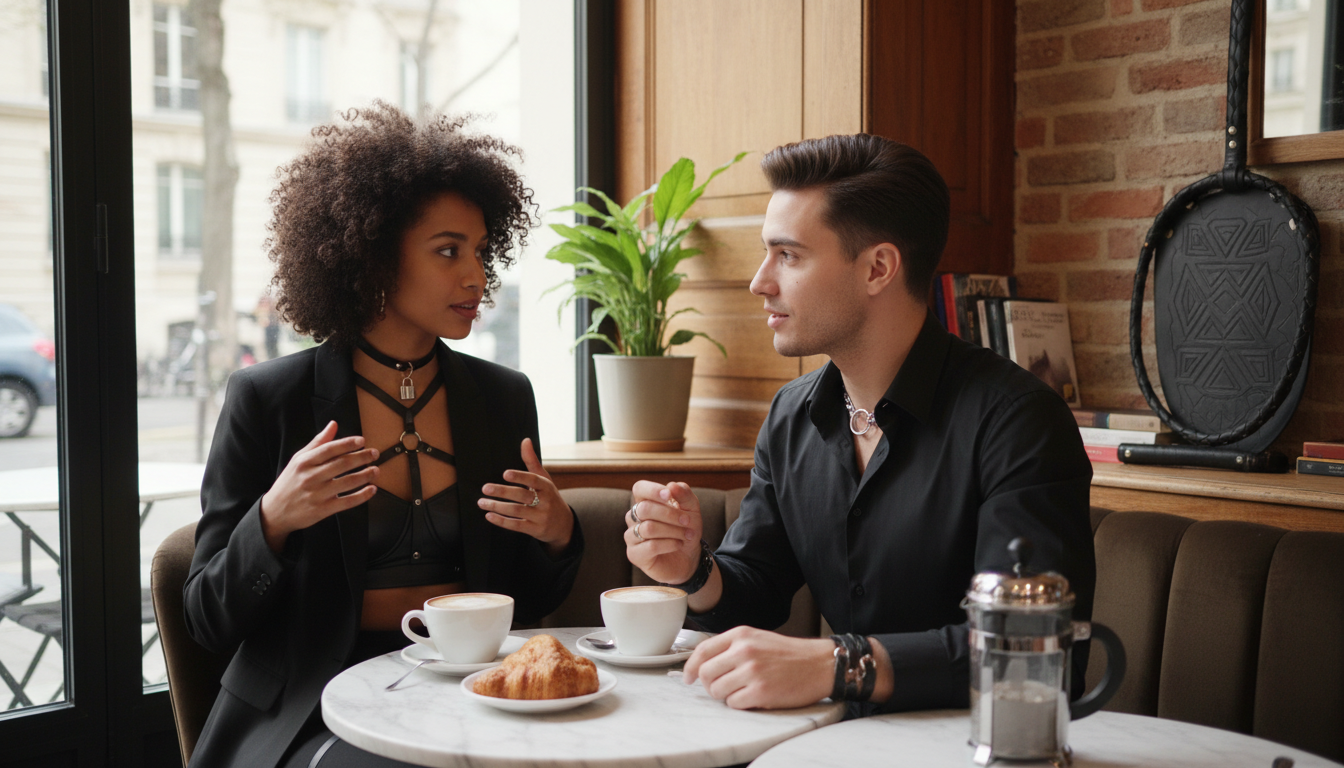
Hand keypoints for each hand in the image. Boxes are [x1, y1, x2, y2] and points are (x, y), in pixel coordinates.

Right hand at [260, 420, 378, 552]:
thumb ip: (318, 442)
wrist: (275, 512)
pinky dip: (362, 495)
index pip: (330, 449)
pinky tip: (371, 489)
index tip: (362, 441)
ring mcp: (317, 494)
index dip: (348, 443)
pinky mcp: (323, 510)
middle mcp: (311, 477)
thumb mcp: (298, 460)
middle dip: (362, 457)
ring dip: (365, 475)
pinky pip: (348, 502)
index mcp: (304, 462)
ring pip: (348, 482)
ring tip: (376, 470)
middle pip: (342, 464)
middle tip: (375, 453)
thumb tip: (333, 424)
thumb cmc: (289, 483)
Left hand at [479, 438, 573, 552]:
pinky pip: (516, 526)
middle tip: (485, 488)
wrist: (563, 524)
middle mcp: (545, 502)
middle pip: (522, 496)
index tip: (505, 473)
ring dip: (497, 506)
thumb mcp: (544, 479)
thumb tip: (525, 441)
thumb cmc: (550, 497)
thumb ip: (532, 461)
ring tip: (482, 502)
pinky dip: (501, 521)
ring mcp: (540, 517)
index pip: (533, 480)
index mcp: (547, 487)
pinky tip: (489, 515)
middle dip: (502, 492)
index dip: (520, 477)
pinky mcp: (535, 530)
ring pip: (516, 511)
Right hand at [624, 481, 700, 584]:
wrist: (689, 557)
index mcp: (645, 502)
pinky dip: (670, 544)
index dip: (652, 490)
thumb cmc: (686, 529)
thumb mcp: (691, 509)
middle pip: (644, 508)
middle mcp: (634, 518)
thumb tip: (671, 485)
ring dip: (673, 531)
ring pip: (648, 528)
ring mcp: (632, 536)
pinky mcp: (634, 555)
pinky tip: (678, 544)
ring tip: (687, 535)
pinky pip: (650, 546)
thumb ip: (684, 494)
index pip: (639, 488)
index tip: (669, 495)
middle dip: (670, 514)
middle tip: (687, 521)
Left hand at [682, 626, 834, 709]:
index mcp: (741, 635)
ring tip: (741, 691)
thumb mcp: (757, 639)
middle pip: (706, 673)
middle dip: (709, 685)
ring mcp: (752, 671)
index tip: (688, 678)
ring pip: (716, 690)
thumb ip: (731, 647)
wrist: (820, 664)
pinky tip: (753, 697)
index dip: (690, 667)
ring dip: (724, 696)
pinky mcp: (761, 691)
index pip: (702, 650)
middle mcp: (744, 650)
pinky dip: (739, 704)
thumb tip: (703, 665)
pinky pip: (733, 704)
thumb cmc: (789, 654)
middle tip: (720, 688)